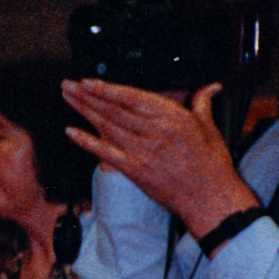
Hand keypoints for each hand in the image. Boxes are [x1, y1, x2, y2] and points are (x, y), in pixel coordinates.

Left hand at [61, 78, 258, 239]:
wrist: (208, 197)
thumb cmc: (210, 165)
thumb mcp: (209, 127)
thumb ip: (202, 103)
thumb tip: (210, 87)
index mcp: (171, 117)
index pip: (131, 97)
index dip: (107, 88)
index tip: (90, 81)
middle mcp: (153, 132)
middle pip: (113, 109)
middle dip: (88, 95)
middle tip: (69, 84)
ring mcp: (140, 151)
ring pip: (106, 126)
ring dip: (83, 111)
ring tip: (68, 98)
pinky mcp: (133, 169)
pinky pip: (105, 153)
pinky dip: (86, 141)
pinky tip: (71, 132)